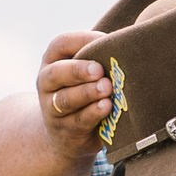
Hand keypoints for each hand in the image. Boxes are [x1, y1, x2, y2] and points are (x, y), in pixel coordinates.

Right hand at [37, 30, 114, 147]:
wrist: (66, 135)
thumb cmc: (84, 91)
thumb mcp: (85, 72)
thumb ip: (99, 57)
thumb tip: (129, 42)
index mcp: (53, 61)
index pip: (61, 44)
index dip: (82, 40)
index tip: (106, 40)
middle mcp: (47, 83)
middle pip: (56, 73)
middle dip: (78, 70)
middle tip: (99, 70)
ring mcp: (52, 108)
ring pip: (65, 99)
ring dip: (87, 93)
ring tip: (107, 88)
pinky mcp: (65, 129)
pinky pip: (78, 120)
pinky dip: (93, 113)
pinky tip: (106, 107)